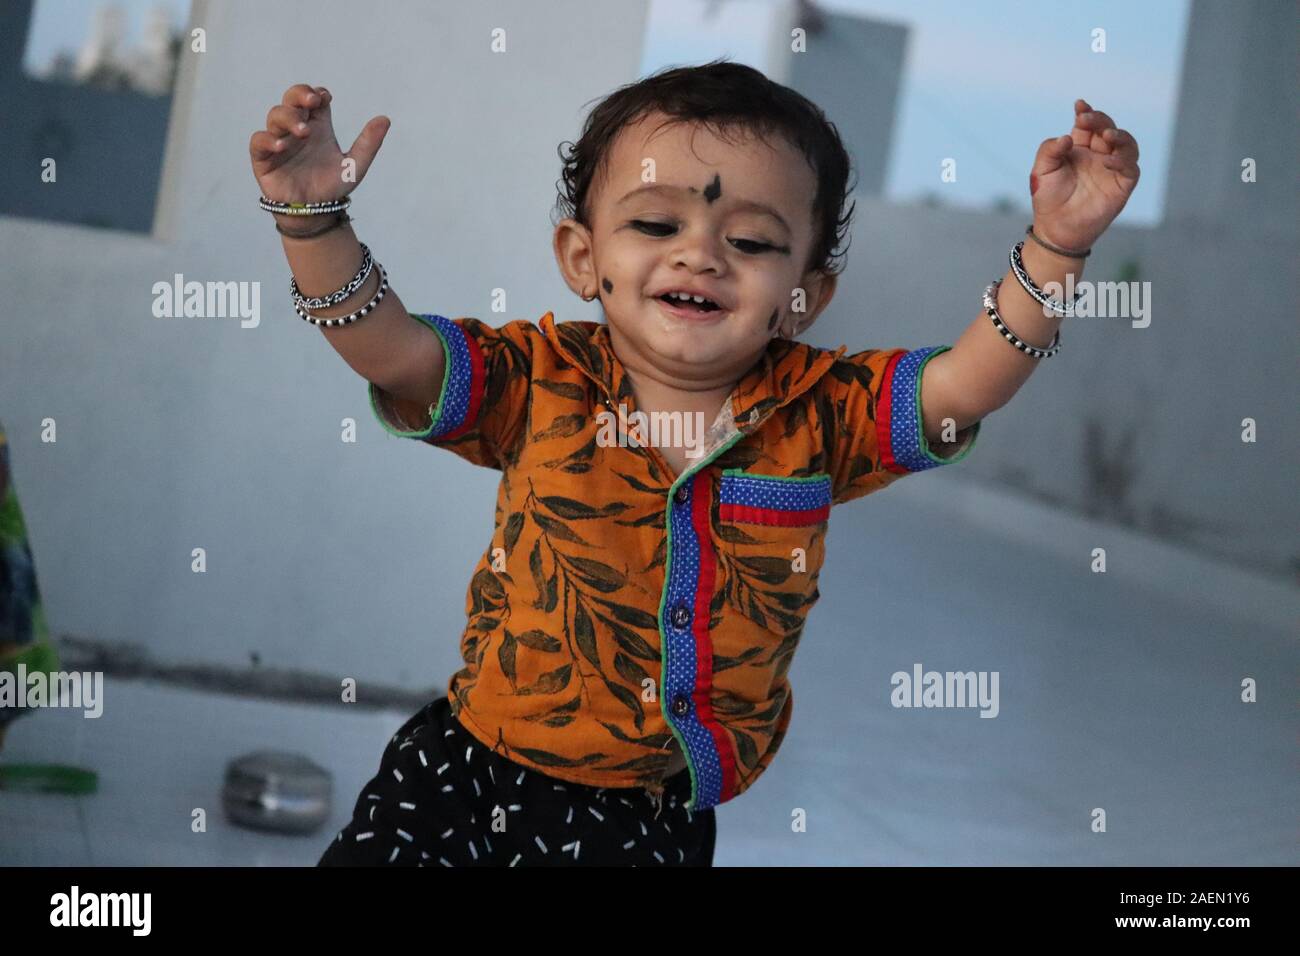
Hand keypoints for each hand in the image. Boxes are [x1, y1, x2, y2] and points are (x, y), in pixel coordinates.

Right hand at [248, 83, 389, 205]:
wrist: (315, 213)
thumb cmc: (332, 186)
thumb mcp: (355, 165)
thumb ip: (369, 143)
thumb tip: (385, 119)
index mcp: (317, 126)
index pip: (313, 98)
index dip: (317, 93)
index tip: (324, 98)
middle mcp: (297, 129)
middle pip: (291, 99)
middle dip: (299, 95)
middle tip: (311, 101)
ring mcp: (279, 140)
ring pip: (275, 116)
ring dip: (288, 118)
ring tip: (302, 131)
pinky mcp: (263, 157)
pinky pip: (259, 141)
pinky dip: (268, 139)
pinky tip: (281, 145)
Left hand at [1028, 98, 1139, 251]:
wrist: (1056, 229)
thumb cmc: (1048, 198)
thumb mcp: (1041, 171)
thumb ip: (1049, 150)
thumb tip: (1067, 137)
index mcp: (1079, 148)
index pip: (1086, 124)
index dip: (1085, 112)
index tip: (1079, 105)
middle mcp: (1098, 155)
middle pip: (1106, 128)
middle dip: (1099, 120)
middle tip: (1086, 118)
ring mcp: (1112, 169)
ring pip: (1126, 143)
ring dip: (1119, 135)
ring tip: (1106, 135)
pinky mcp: (1122, 184)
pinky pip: (1131, 167)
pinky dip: (1123, 160)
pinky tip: (1109, 161)